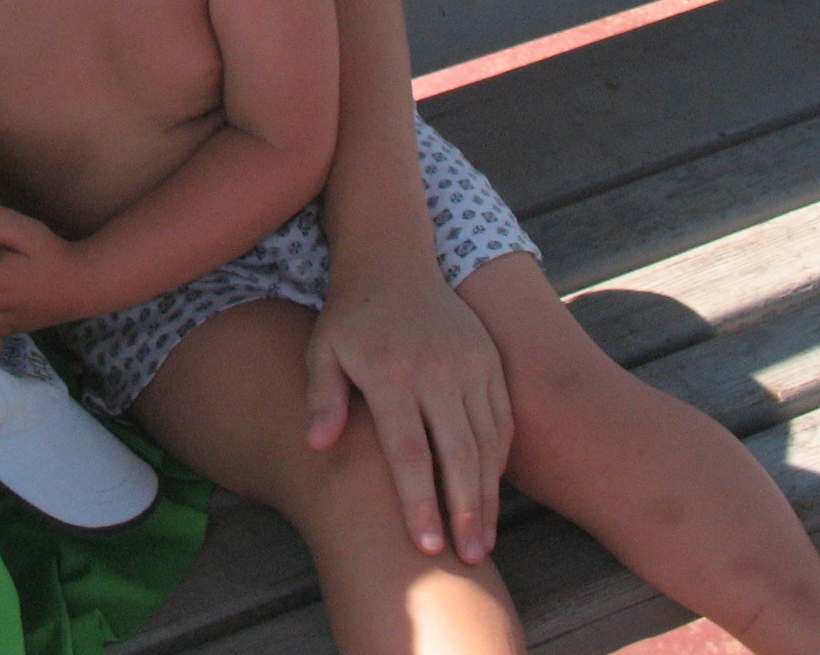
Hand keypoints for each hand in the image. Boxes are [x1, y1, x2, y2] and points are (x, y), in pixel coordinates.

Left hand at [305, 254, 511, 563]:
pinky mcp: (488, 360)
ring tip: (482, 541)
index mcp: (391, 373)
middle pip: (457, 454)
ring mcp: (468, 364)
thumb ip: (322, 397)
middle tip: (468, 558)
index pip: (409, 451)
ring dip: (487, 495)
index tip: (426, 545)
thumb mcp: (322, 349)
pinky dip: (498, 460)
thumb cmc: (349, 317)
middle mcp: (436, 370)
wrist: (392, 259)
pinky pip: (500, 420)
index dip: (419, 501)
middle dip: (464, 511)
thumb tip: (319, 445)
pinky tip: (489, 493)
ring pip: (486, 442)